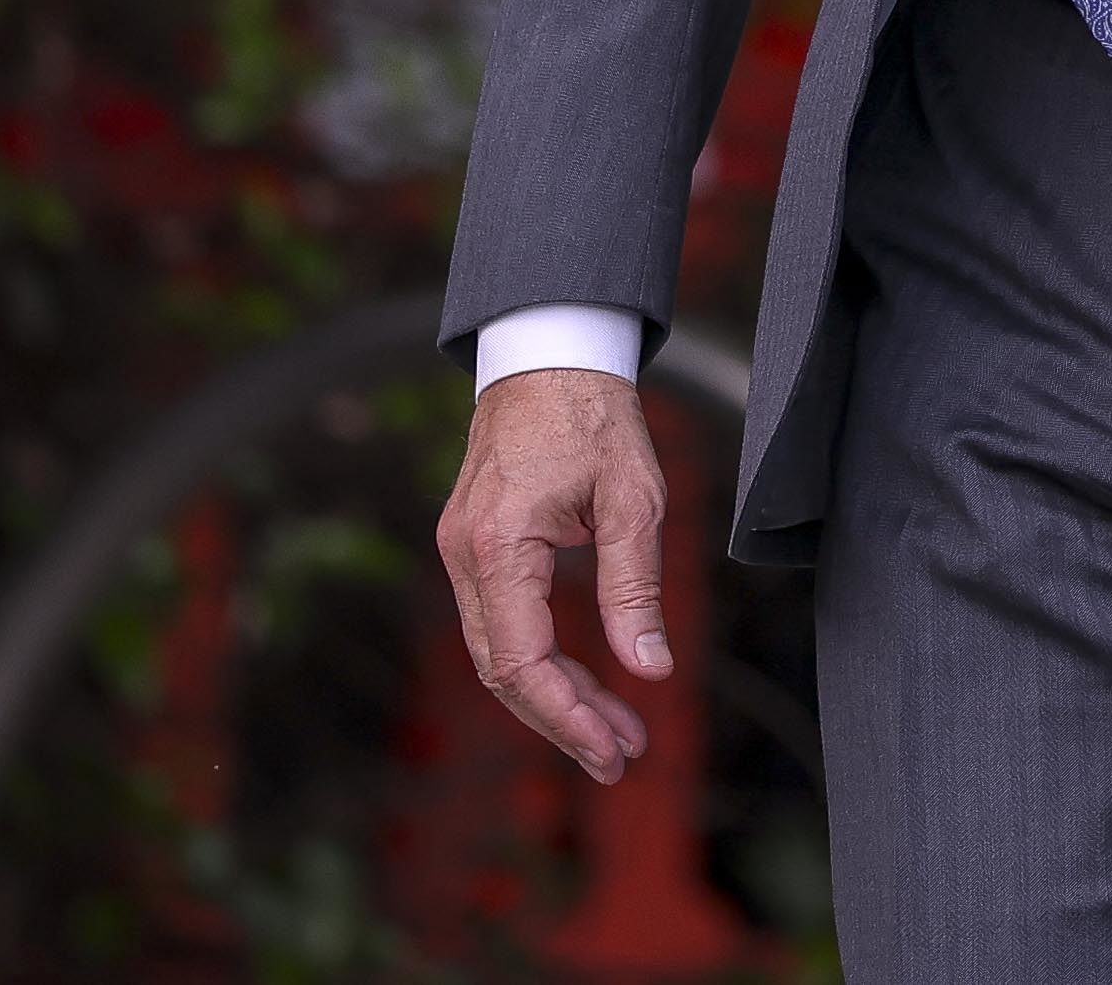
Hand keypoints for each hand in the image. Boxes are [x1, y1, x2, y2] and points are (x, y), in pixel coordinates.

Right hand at [434, 367, 677, 782]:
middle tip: (624, 756)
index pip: (520, 660)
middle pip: (502, 669)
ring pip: (498, 653)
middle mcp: (464, 556)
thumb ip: (634, 587)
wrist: (548, 355)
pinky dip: (541, 661)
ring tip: (617, 731)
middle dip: (564, 719)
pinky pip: (500, 625)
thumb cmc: (593, 417)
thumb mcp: (633, 498)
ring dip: (555, 697)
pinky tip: (585, 684)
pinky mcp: (474, 549)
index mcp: (497, 544)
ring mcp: (461, 553)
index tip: (613, 748)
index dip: (566, 715)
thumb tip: (649, 670)